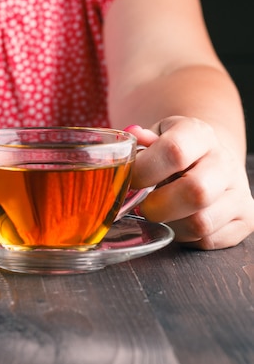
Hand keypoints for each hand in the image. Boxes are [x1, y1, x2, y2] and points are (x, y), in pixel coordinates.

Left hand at [126, 117, 253, 248]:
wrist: (207, 160)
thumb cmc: (170, 151)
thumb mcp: (153, 137)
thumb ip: (139, 142)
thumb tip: (133, 136)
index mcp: (198, 134)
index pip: (174, 152)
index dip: (144, 171)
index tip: (131, 182)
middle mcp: (224, 161)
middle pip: (195, 192)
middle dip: (158, 206)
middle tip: (143, 206)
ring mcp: (240, 191)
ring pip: (201, 222)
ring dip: (171, 224)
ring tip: (162, 212)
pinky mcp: (246, 219)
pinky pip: (209, 239)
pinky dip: (186, 237)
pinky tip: (179, 221)